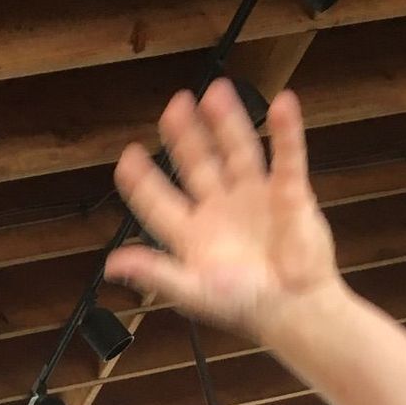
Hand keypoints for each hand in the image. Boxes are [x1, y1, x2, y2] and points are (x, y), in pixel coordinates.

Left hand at [104, 82, 343, 347]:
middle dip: (185, 136)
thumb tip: (111, 264)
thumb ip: (154, 273)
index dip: (141, 179)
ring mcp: (254, 198)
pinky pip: (287, 156)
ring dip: (227, 122)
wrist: (295, 312)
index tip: (127, 156)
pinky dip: (286, 132)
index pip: (158, 199)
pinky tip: (283, 104)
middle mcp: (220, 210)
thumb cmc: (244, 307)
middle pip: (197, 164)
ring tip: (215, 92)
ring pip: (237, 151)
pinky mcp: (289, 194)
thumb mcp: (191, 290)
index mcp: (191, 234)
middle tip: (174, 105)